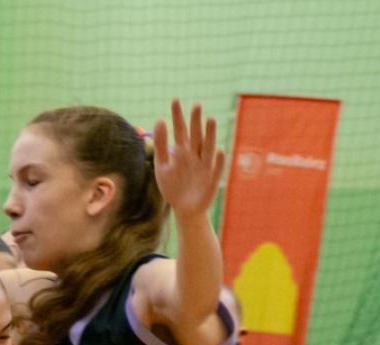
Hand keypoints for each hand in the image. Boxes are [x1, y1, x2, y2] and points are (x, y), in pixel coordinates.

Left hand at [153, 99, 224, 216]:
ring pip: (208, 147)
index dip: (178, 116)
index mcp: (182, 151)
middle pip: (195, 135)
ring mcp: (204, 166)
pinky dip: (219, 161)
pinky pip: (216, 169)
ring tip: (210, 119)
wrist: (184, 209)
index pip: (180, 130)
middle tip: (196, 104)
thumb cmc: (173, 186)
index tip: (175, 100)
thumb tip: (159, 119)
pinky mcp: (211, 180)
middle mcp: (194, 155)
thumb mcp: (161, 165)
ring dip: (210, 134)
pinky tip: (220, 150)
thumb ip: (160, 144)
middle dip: (196, 121)